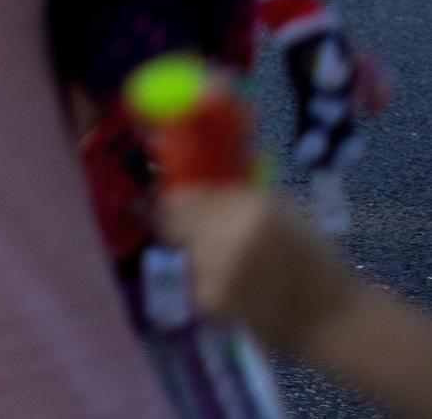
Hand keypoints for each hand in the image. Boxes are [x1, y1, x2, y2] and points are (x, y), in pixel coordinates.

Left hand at [160, 188, 358, 349]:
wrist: (332, 316)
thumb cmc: (312, 261)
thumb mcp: (283, 214)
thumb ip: (238, 199)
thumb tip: (194, 189)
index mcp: (253, 207)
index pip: (188, 195)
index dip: (183, 203)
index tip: (186, 210)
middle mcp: (231, 233)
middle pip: (175, 222)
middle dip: (184, 229)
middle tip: (204, 240)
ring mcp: (217, 267)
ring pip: (184, 253)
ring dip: (199, 258)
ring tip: (234, 270)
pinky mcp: (211, 298)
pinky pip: (195, 282)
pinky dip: (209, 285)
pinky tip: (238, 291)